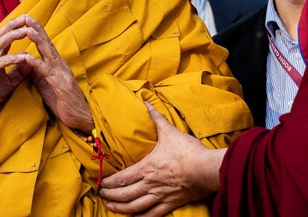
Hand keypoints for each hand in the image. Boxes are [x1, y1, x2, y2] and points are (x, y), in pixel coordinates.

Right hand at [0, 15, 34, 125]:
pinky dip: (11, 59)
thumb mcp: (7, 85)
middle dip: (14, 25)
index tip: (28, 20)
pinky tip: (23, 56)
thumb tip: (31, 62)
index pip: (4, 39)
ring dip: (13, 37)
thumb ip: (18, 74)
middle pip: (0, 36)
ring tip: (26, 31)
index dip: (15, 28)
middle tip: (27, 17)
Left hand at [21, 15, 93, 131]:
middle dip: (37, 29)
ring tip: (27, 30)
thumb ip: (37, 72)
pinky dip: (38, 64)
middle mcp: (60, 66)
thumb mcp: (46, 85)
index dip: (36, 31)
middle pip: (47, 44)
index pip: (45, 44)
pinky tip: (28, 58)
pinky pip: (47, 73)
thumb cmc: (63, 101)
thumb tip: (25, 61)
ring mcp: (62, 74)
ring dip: (38, 42)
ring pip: (48, 54)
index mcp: (56, 65)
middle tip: (26, 16)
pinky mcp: (61, 85)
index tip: (26, 19)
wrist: (81, 118)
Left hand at [99, 103, 223, 216]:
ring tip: (111, 207)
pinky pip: (153, 215)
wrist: (208, 169)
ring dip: (121, 208)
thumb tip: (146, 102)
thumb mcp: (169, 132)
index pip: (121, 178)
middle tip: (101, 195)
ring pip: (135, 207)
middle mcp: (150, 184)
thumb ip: (156, 118)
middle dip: (110, 196)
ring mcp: (160, 196)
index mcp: (147, 168)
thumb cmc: (188, 151)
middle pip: (124, 195)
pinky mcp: (172, 203)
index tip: (100, 183)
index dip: (108, 182)